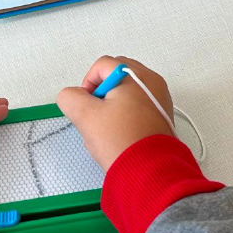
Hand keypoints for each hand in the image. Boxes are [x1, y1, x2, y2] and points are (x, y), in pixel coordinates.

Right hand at [58, 56, 173, 172]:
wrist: (147, 168)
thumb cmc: (120, 139)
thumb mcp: (86, 116)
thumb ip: (71, 98)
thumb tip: (71, 95)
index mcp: (136, 74)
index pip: (103, 65)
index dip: (87, 83)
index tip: (87, 105)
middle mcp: (152, 80)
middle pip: (116, 76)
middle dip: (100, 94)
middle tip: (96, 116)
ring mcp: (159, 96)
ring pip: (125, 92)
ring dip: (111, 106)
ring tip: (108, 128)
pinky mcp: (161, 113)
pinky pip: (137, 105)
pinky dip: (125, 114)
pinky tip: (120, 133)